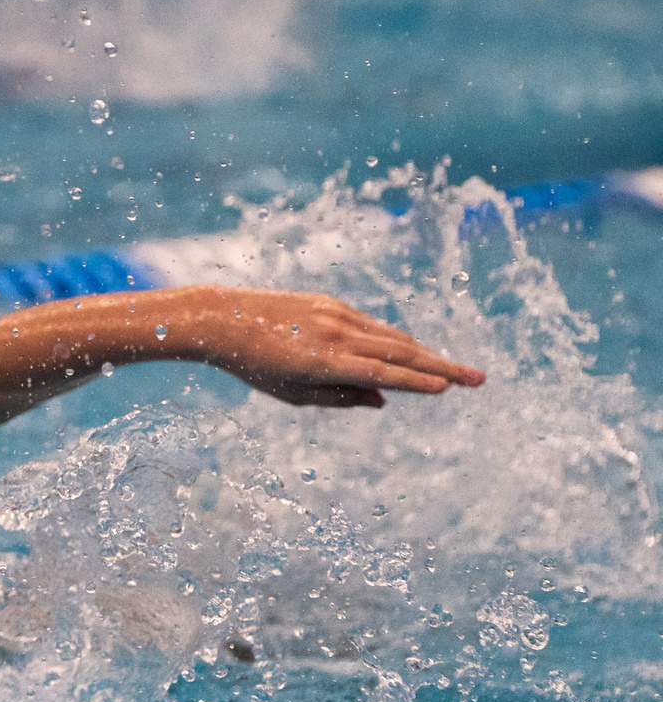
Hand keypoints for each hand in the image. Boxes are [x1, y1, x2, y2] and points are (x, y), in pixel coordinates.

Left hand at [195, 289, 484, 408]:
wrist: (223, 318)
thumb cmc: (256, 366)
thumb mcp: (293, 393)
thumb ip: (341, 397)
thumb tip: (385, 397)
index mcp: (323, 362)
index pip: (381, 373)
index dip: (416, 382)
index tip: (448, 388)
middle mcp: (334, 334)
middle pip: (399, 352)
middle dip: (442, 366)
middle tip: (479, 379)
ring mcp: (335, 315)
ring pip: (389, 337)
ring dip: (425, 353)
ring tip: (455, 370)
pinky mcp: (331, 304)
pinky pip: (372, 326)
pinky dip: (395, 340)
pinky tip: (413, 353)